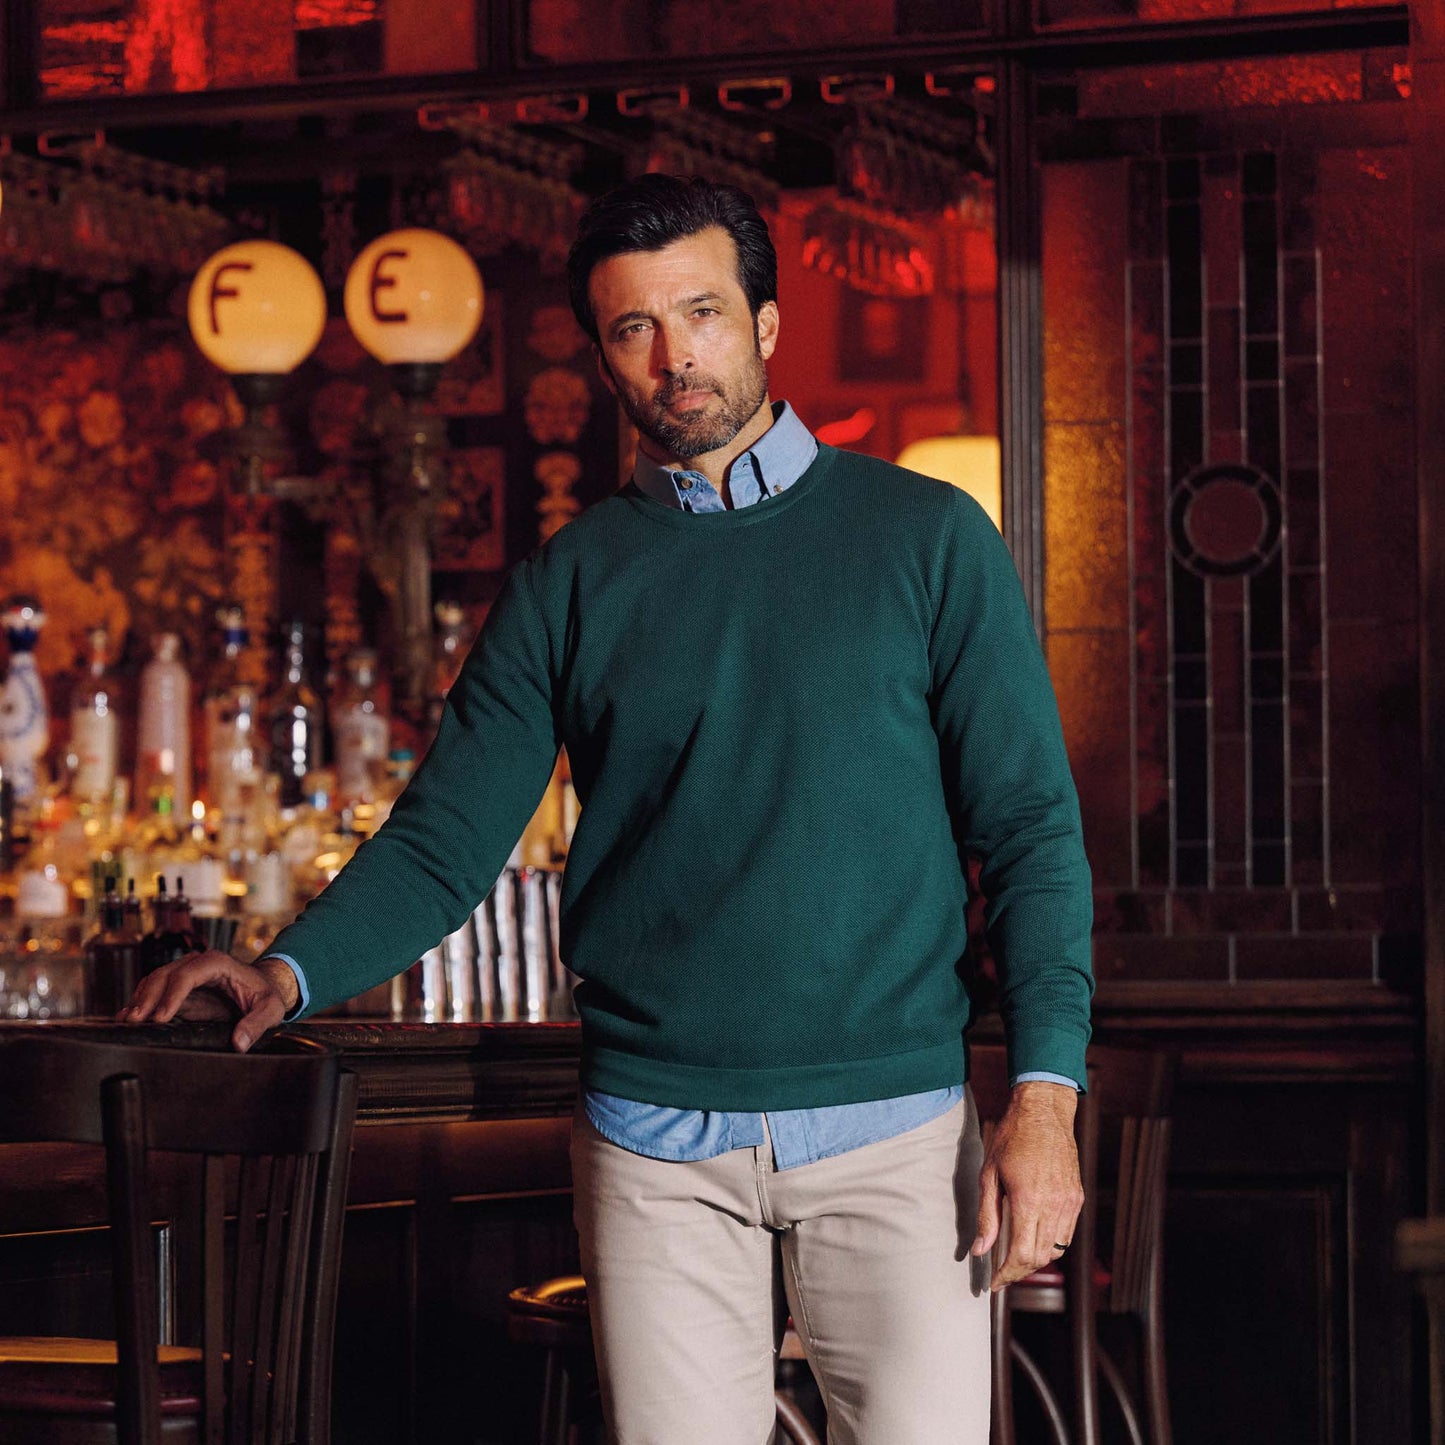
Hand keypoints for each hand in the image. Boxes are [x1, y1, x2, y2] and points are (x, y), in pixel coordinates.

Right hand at [119, 951, 299, 1053]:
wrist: (263, 987)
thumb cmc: (266, 995)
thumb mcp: (270, 1009)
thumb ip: (256, 1024)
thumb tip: (238, 1043)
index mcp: (218, 963)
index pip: (189, 974)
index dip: (172, 994)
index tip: (161, 1017)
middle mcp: (197, 963)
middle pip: (165, 975)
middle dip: (148, 998)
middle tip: (136, 1022)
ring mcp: (184, 973)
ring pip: (154, 980)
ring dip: (140, 1000)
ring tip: (126, 1022)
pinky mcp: (177, 987)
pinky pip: (154, 990)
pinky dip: (140, 1002)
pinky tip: (127, 1018)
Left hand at [970, 1080, 1083, 1290]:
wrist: (1044, 1112)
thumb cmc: (1011, 1138)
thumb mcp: (989, 1174)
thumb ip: (987, 1215)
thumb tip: (980, 1250)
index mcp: (1029, 1201)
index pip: (1020, 1255)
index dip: (1006, 1275)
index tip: (993, 1283)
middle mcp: (1054, 1205)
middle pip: (1039, 1258)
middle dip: (1018, 1271)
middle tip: (1000, 1273)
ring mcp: (1069, 1202)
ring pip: (1055, 1250)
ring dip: (1035, 1260)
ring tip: (1014, 1257)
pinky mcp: (1077, 1197)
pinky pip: (1066, 1233)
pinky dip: (1050, 1244)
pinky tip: (1033, 1237)